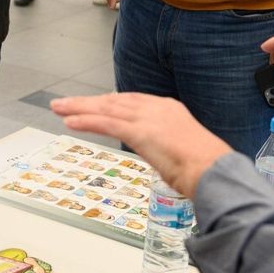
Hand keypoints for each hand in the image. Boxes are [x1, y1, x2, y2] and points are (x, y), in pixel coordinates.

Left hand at [50, 93, 230, 198]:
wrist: (214, 171)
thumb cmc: (206, 168)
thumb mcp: (184, 149)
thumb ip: (168, 146)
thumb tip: (163, 156)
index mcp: (169, 109)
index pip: (132, 101)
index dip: (108, 102)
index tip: (93, 103)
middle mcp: (157, 108)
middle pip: (114, 101)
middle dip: (88, 102)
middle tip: (65, 103)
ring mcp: (149, 119)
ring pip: (106, 109)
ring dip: (79, 108)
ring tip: (59, 108)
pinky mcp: (141, 133)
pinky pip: (107, 124)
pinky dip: (87, 121)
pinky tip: (70, 122)